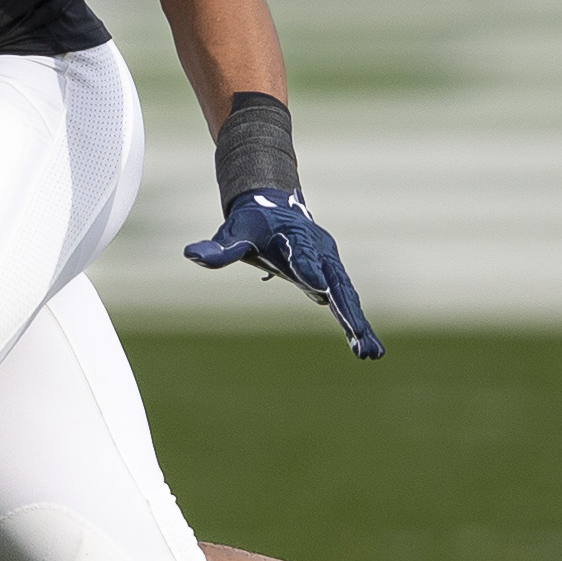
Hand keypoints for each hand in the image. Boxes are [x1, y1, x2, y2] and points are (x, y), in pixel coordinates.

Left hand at [185, 189, 383, 359]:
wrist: (274, 207)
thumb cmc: (251, 222)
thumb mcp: (235, 232)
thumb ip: (220, 248)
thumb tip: (191, 254)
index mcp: (294, 236)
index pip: (302, 254)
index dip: (308, 270)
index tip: (319, 290)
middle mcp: (318, 250)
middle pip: (335, 281)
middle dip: (346, 309)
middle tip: (357, 335)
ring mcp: (329, 264)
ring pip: (346, 295)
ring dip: (358, 323)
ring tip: (370, 353)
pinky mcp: (332, 276)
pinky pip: (345, 301)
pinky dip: (355, 323)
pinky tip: (365, 350)